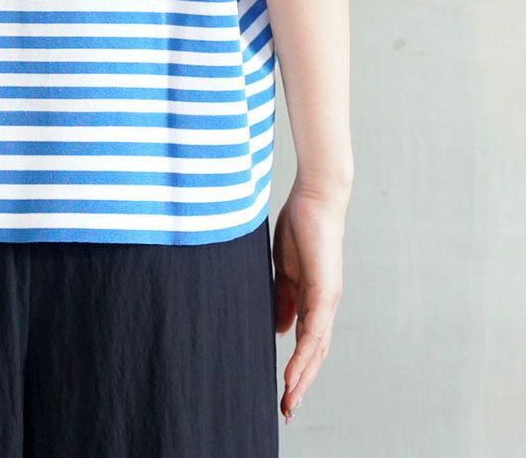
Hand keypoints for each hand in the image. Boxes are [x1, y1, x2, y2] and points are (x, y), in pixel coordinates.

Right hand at [272, 180, 348, 422]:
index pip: (307, 342)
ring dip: (303, 377)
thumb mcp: (285, 268)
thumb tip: (279, 330)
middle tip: (286, 409)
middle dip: (302, 383)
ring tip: (289, 401)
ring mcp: (327, 299)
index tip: (284, 391)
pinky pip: (314, 330)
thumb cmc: (300, 226)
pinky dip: (304, 355)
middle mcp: (325, 304)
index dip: (298, 368)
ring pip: (317, 349)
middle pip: (315, 354)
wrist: (315, 198)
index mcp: (314, 299)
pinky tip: (293, 372)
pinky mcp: (324, 290)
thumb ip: (283, 298)